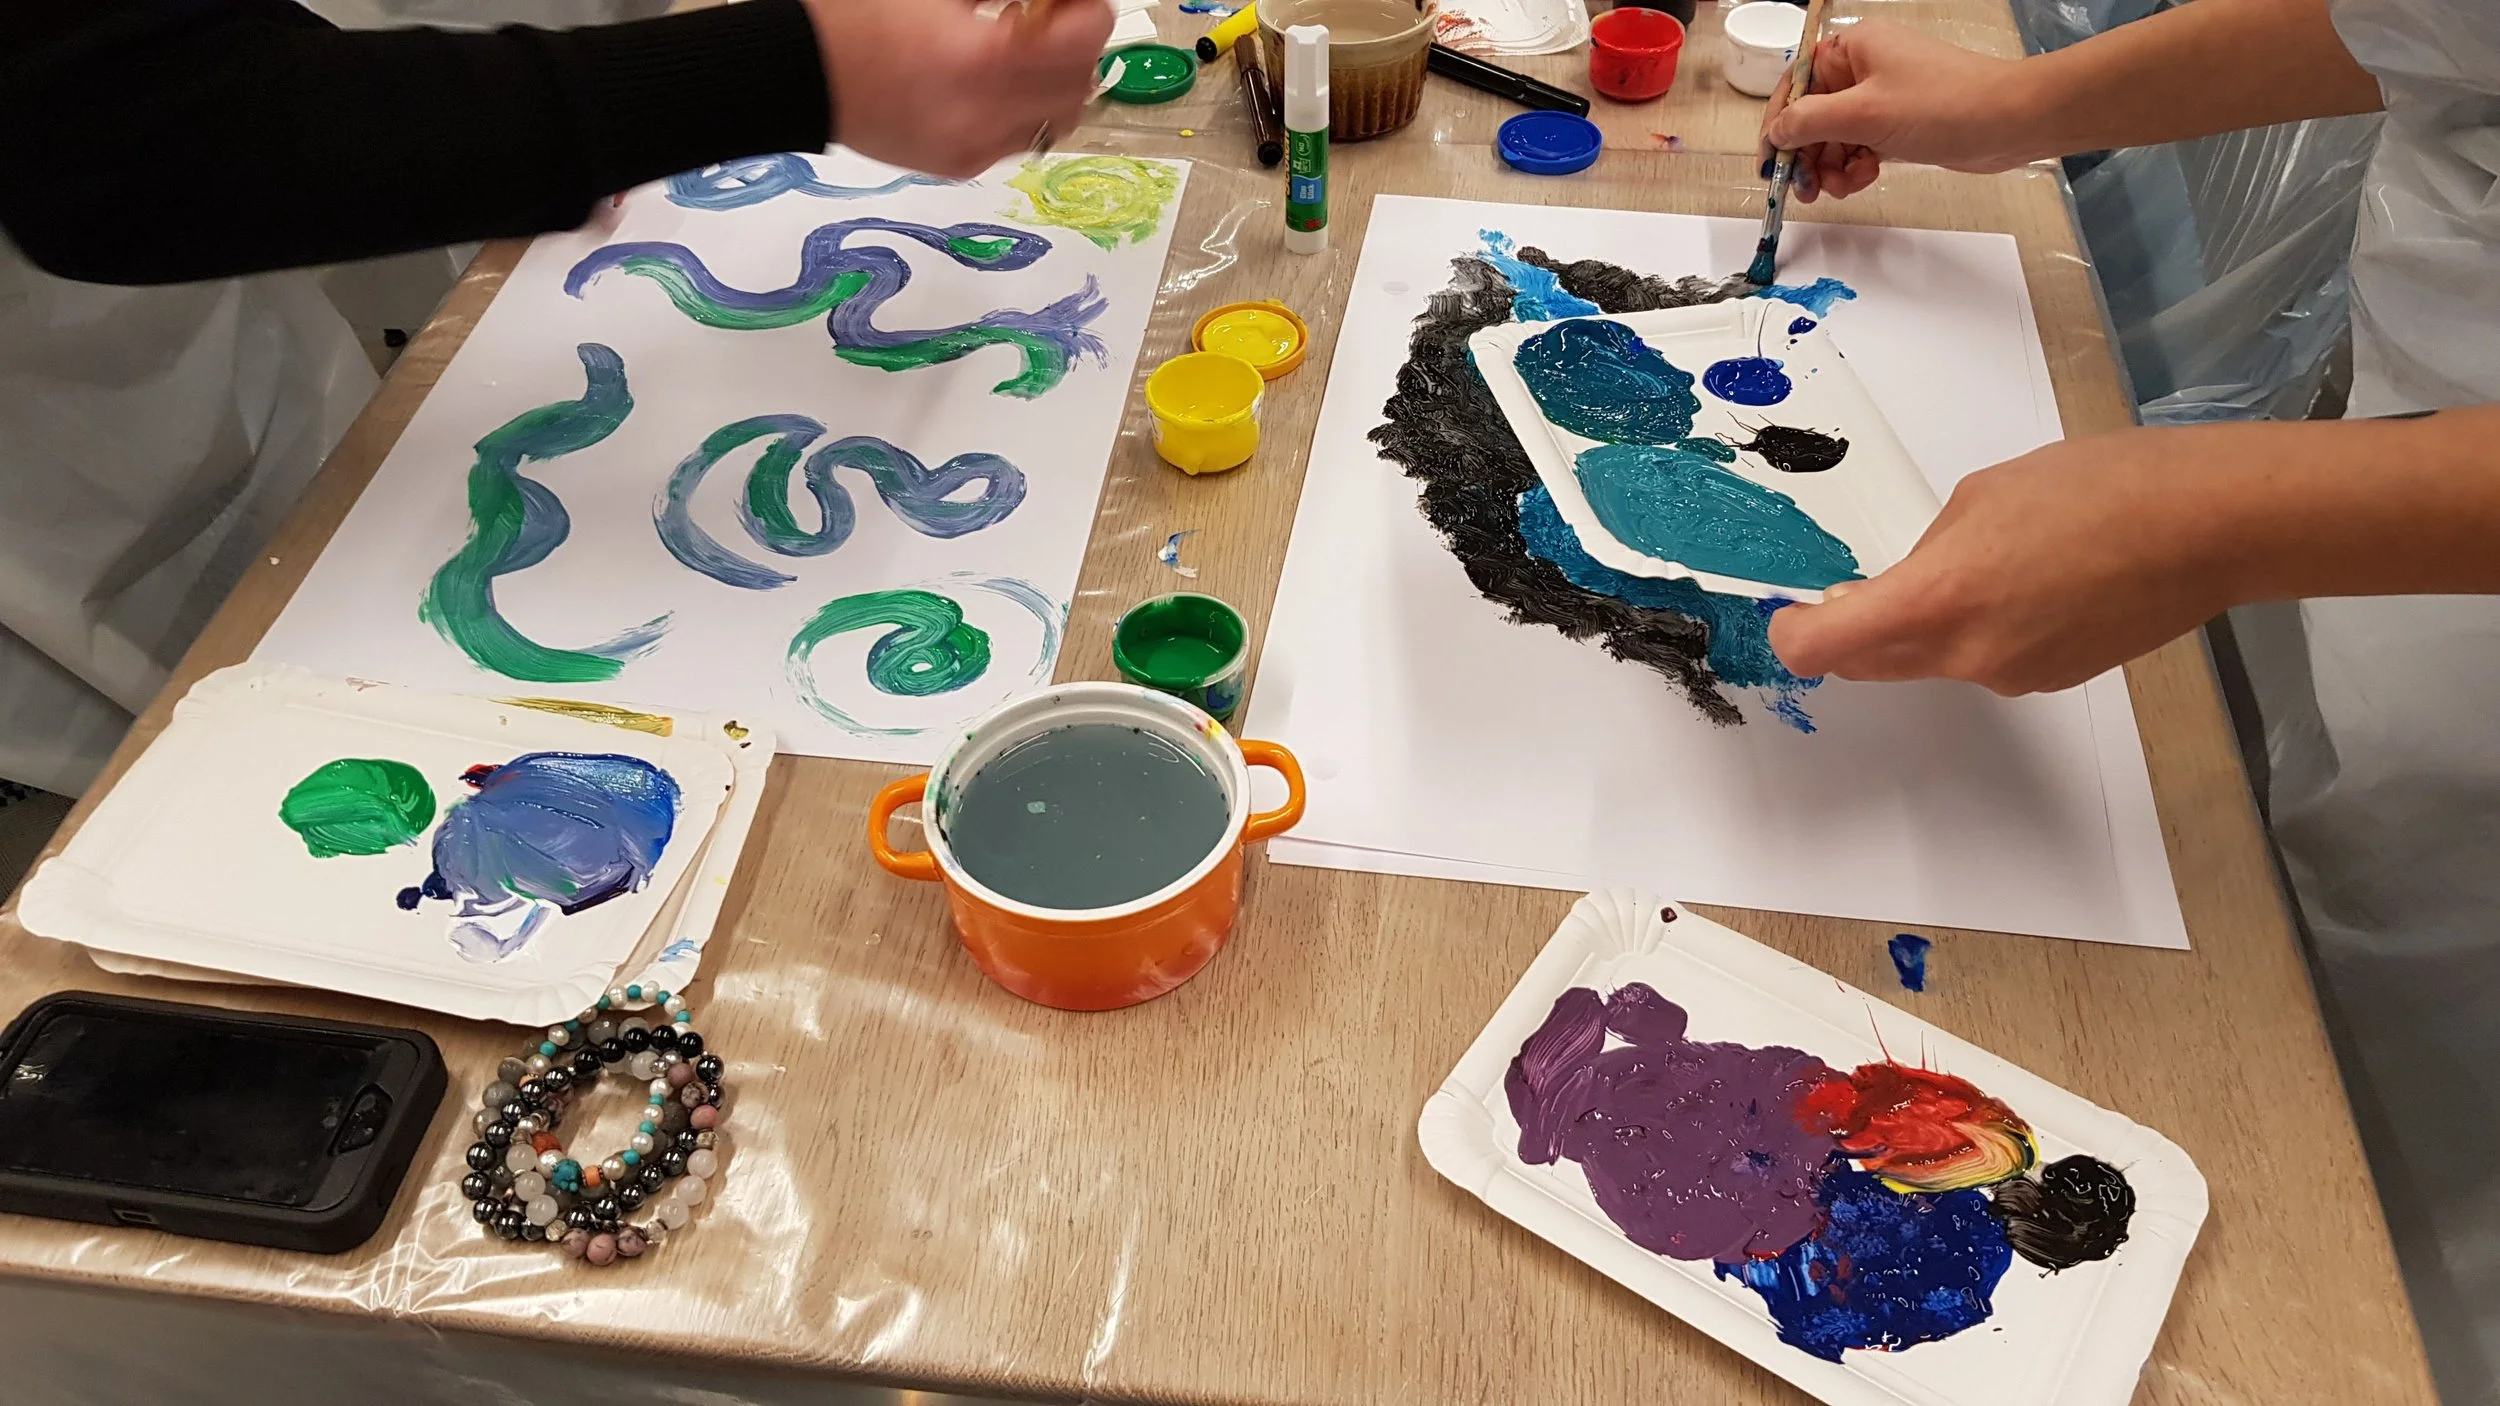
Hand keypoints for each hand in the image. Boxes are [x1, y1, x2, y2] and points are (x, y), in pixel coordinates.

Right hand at [801, 0, 1112, 178]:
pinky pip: (1017, 138)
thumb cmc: (857, 13)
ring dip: (1055, 83)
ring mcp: (976, 145)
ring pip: (1057, 118)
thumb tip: (1050, 1)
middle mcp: (988, 112)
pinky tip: (986, 83)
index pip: (1084, 37)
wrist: (795, 72)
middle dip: (1075, 47)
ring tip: (1021, 53)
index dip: (1087, 7)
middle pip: (1081, 83)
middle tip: (1049, 20)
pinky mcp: (960, 164)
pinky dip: (1019, 108)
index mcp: (984, 56)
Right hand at [1760, 19, 2039, 203]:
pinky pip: (1859, 147)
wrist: (2008, 121)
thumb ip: (1809, 122)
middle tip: (1807, 190)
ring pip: (1835, 138)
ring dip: (1831, 168)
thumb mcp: (1863, 114)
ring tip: (1843, 187)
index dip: (1778, 125)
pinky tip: (1865, 178)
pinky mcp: (1898, 123)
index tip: (1771, 164)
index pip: (1796, 85)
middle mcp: (1864, 68)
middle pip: (1813, 116)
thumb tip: (1776, 133)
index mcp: (1853, 49)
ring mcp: (1883, 97)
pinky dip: (1855, 167)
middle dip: (1808, 155)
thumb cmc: (1943, 104)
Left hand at [1766, 429, 2242, 693]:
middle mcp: (1968, 654)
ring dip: (1928, 626)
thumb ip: (1930, 547)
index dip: (1794, 636)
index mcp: (1937, 600)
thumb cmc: (2099, 489)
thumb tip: (1913, 576)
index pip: (1827, 649)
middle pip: (1873, 663)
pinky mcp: (2052, 679)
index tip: (1789, 617)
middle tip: (1857, 589)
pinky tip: (2029, 582)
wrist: (2206, 527)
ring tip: (1983, 562)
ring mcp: (2012, 675)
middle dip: (1853, 632)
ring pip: (1934, 661)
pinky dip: (1984, 630)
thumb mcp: (1983, 495)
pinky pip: (1988, 660)